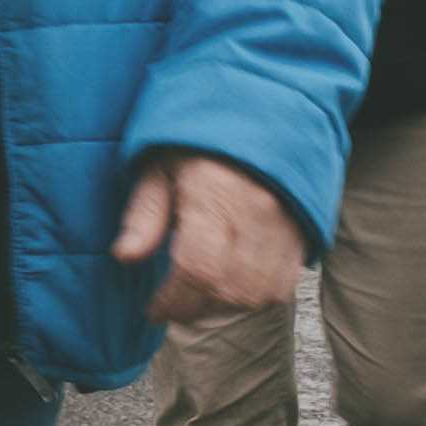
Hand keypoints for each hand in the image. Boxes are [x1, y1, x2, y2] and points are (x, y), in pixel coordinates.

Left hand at [110, 150, 304, 326]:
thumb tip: (125, 256)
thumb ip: (144, 213)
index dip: (172, 300)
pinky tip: (230, 287)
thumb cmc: (199, 144)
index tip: (153, 308)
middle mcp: (257, 211)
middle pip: (227, 288)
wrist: (260, 117)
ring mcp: (285, 225)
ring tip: (199, 295)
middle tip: (171, 305)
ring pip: (256, 294)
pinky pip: (281, 288)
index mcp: (215, 191)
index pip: (197, 268)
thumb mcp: (159, 167)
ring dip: (222, 306)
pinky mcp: (301, 234)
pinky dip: (253, 298)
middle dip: (193, 308)